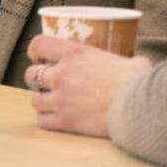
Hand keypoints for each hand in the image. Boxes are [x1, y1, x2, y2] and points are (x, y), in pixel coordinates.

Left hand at [25, 35, 151, 136]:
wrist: (136, 107)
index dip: (36, 51)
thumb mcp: (129, 60)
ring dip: (42, 100)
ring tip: (53, 102)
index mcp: (74, 53)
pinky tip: (57, 118)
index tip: (41, 57)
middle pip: (30, 75)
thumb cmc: (136, 81)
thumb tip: (136, 64)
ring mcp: (60, 99)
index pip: (39, 44)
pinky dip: (47, 119)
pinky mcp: (64, 121)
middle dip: (36, 78)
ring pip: (34, 100)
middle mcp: (61, 74)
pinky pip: (42, 121)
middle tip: (47, 82)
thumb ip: (122, 61)